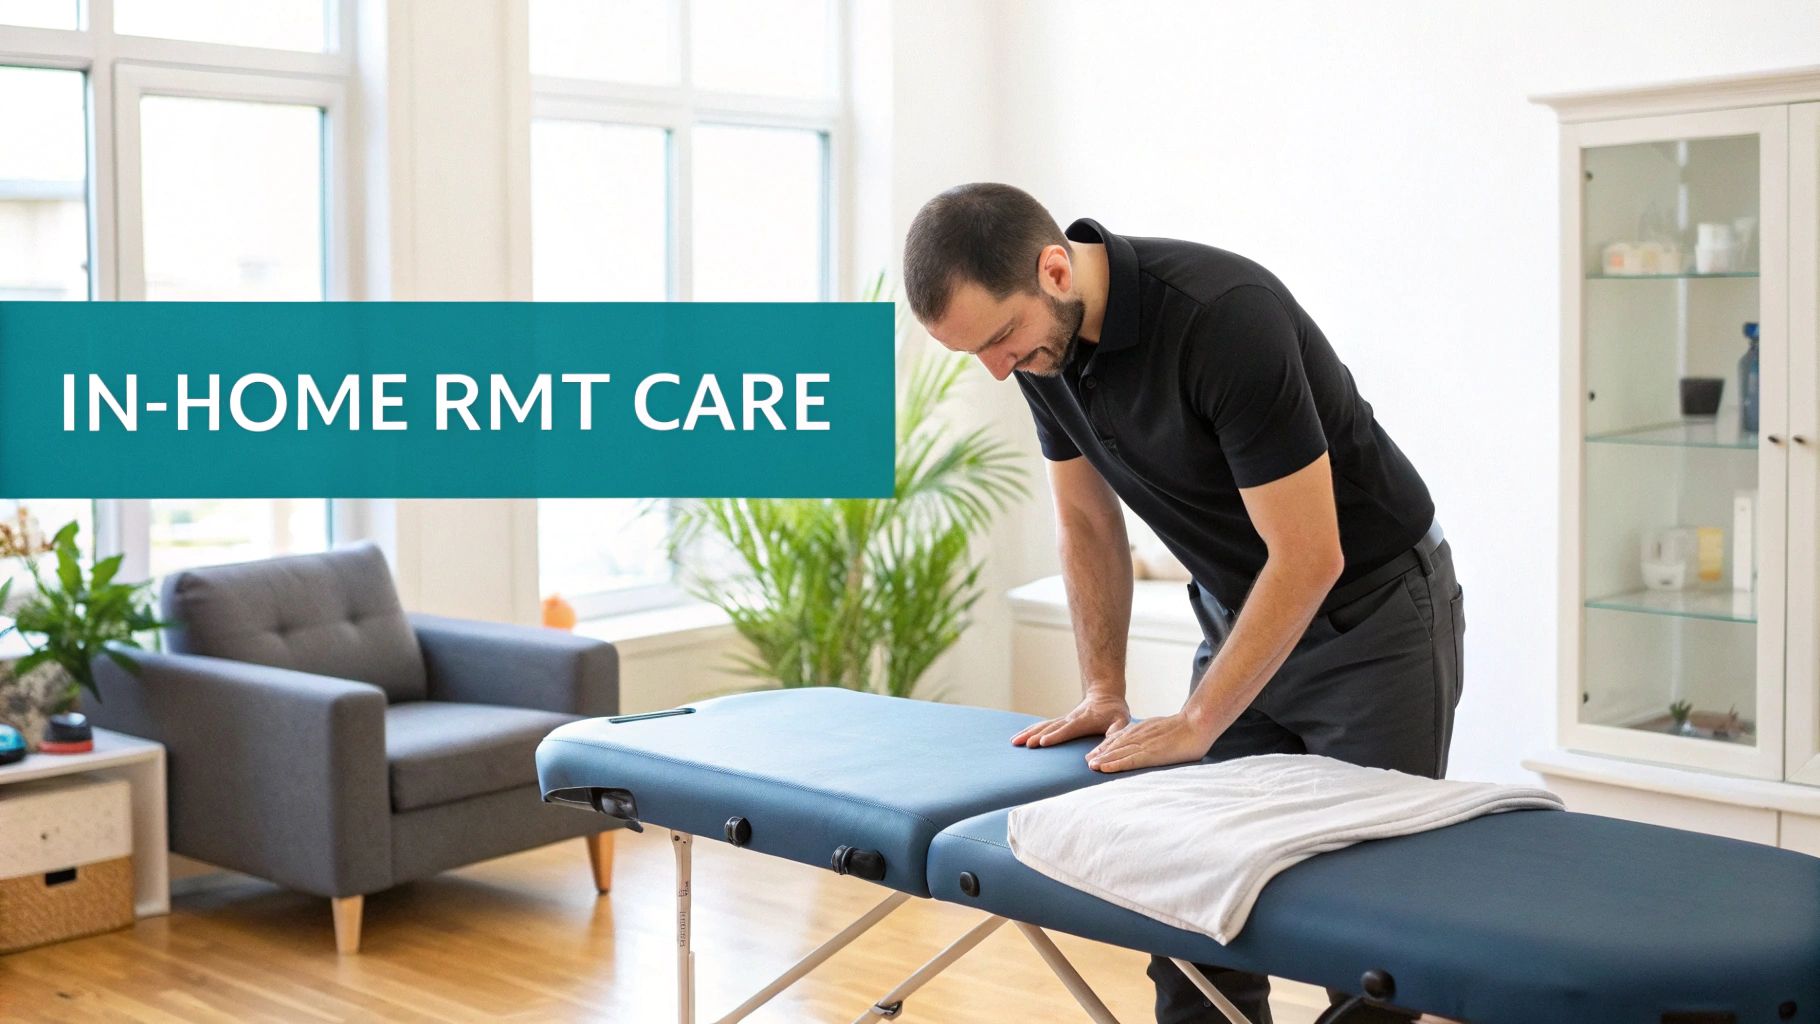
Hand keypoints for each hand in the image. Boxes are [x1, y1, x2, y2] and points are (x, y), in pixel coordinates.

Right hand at [1011, 692, 1130, 747]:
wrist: (1105, 694)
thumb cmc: (1114, 711)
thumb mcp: (1121, 722)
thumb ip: (1114, 734)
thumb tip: (1098, 752)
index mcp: (1083, 721)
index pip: (1067, 729)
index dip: (1055, 736)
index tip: (1042, 742)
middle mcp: (1070, 719)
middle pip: (1050, 728)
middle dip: (1035, 736)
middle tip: (1023, 744)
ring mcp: (1063, 719)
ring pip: (1043, 725)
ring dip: (1028, 733)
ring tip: (1014, 742)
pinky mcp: (1061, 721)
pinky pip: (1043, 725)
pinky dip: (1030, 730)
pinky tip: (1020, 737)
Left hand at [1086, 711, 1215, 772]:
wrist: (1198, 723)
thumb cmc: (1186, 728)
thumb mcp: (1163, 728)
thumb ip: (1153, 735)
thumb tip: (1152, 743)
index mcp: (1143, 729)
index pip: (1121, 738)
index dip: (1107, 746)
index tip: (1097, 753)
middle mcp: (1140, 735)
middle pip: (1116, 745)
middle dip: (1101, 753)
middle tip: (1088, 761)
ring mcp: (1144, 744)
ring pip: (1118, 753)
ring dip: (1103, 759)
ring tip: (1091, 766)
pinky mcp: (1151, 753)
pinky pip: (1129, 760)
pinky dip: (1114, 764)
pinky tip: (1104, 768)